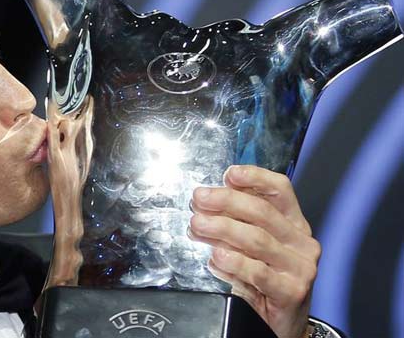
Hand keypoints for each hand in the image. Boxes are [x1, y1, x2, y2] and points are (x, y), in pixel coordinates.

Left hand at [189, 165, 319, 337]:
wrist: (279, 323)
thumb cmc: (264, 278)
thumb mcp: (254, 245)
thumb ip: (237, 221)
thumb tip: (207, 200)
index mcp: (293, 223)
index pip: (281, 190)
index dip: (255, 177)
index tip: (229, 174)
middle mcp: (301, 242)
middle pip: (263, 212)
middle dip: (226, 201)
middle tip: (199, 200)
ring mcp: (300, 268)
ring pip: (257, 240)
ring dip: (222, 229)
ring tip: (197, 226)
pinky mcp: (291, 292)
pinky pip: (257, 273)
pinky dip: (233, 263)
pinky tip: (215, 258)